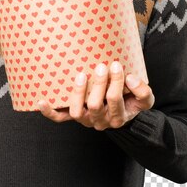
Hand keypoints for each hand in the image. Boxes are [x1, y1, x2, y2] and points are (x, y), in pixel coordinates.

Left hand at [38, 61, 154, 129]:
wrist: (124, 114)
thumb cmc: (132, 102)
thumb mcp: (145, 99)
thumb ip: (142, 90)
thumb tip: (130, 78)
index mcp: (118, 117)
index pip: (115, 100)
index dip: (115, 83)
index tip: (116, 65)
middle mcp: (100, 121)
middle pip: (96, 105)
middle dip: (98, 84)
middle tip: (101, 66)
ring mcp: (86, 119)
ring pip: (77, 112)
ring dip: (78, 93)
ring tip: (81, 76)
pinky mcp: (74, 117)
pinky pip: (60, 118)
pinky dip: (50, 111)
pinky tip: (42, 101)